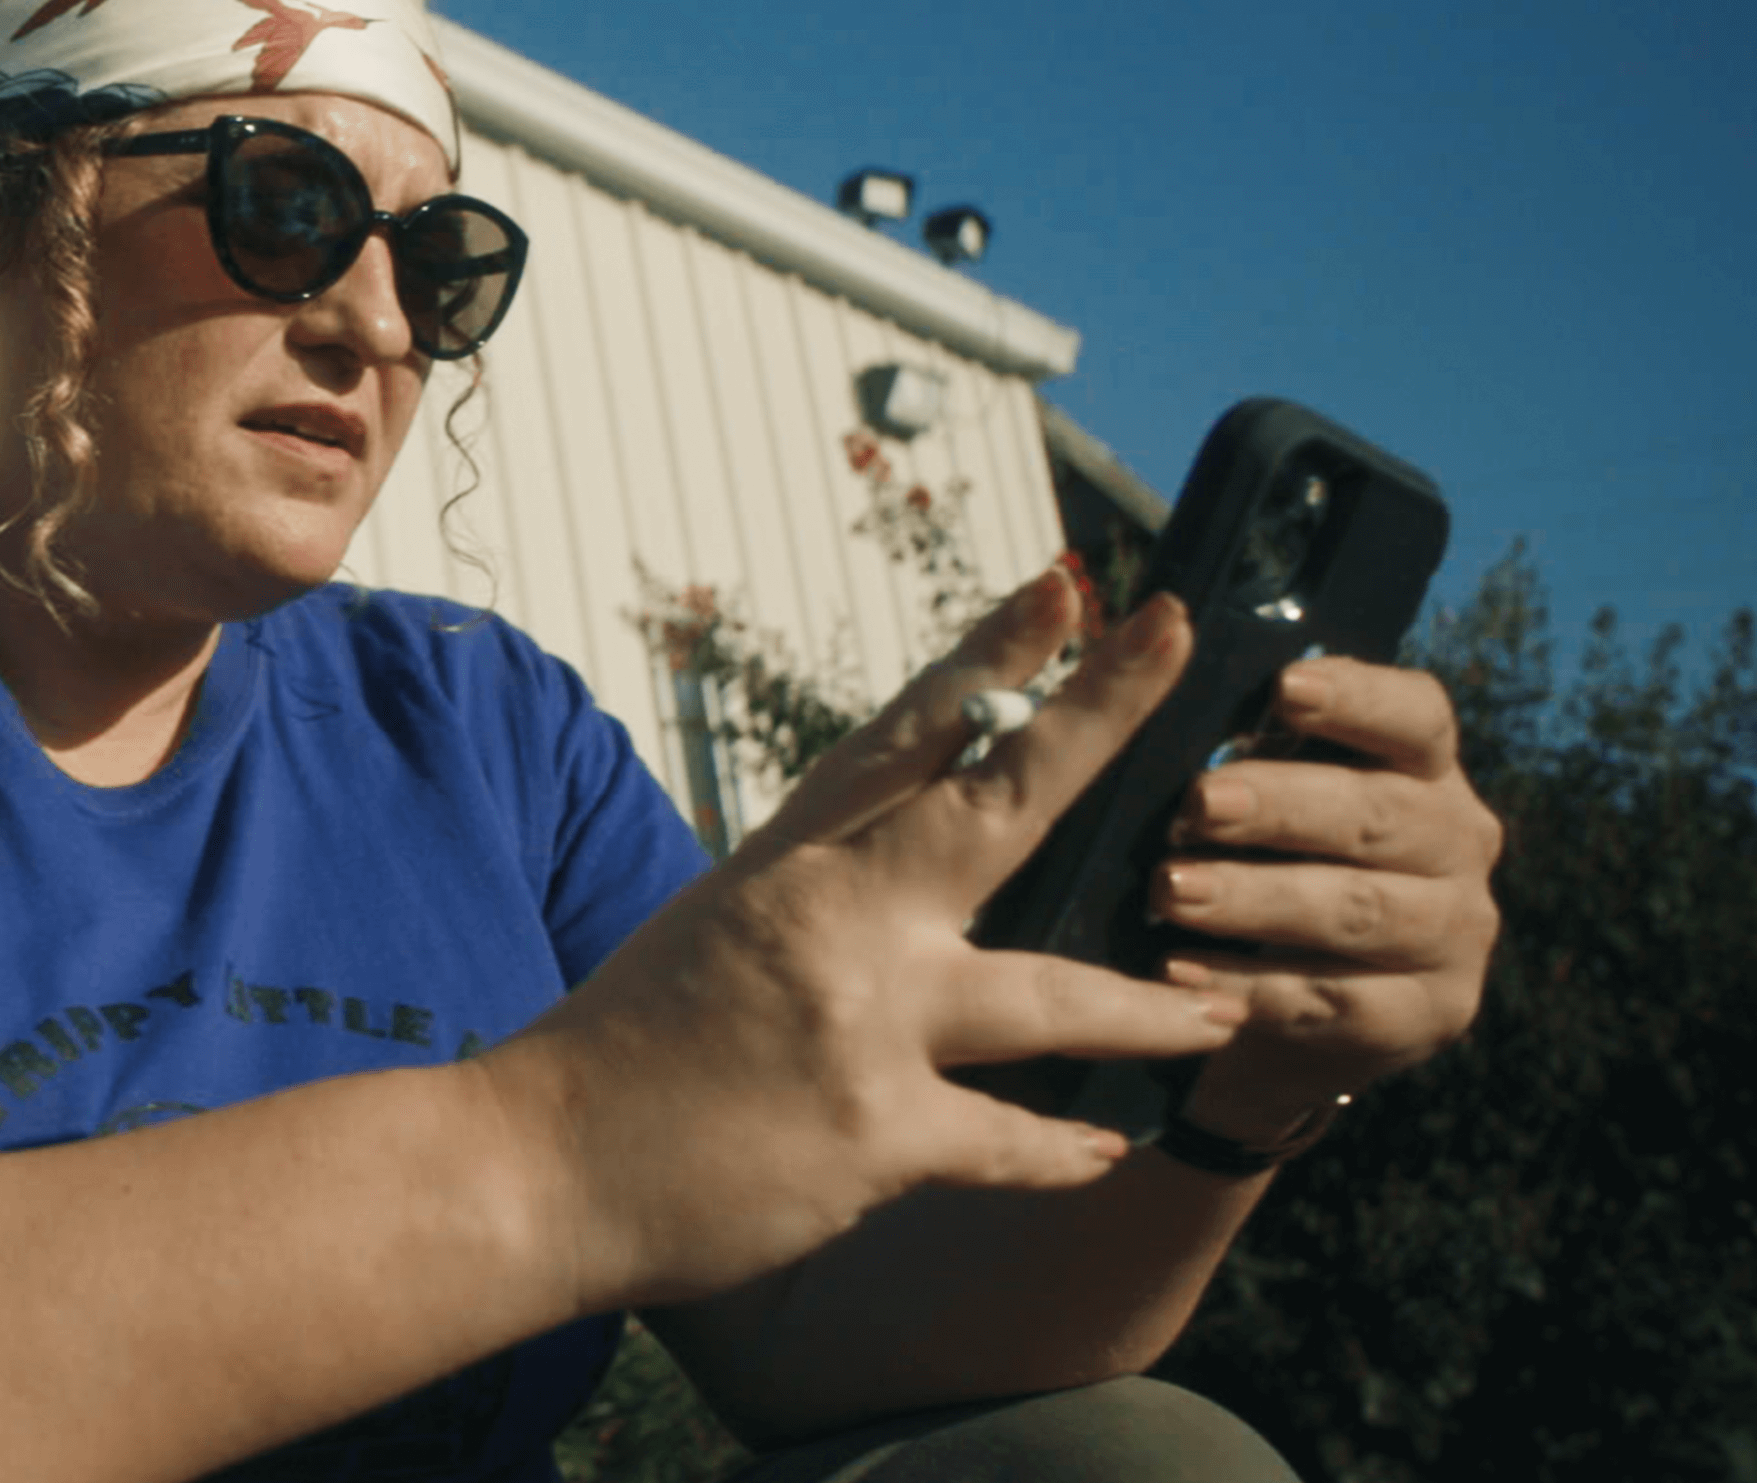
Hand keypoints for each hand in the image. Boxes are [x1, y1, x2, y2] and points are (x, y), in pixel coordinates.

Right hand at [479, 572, 1244, 1317]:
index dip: (993, 655)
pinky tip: (1108, 1146)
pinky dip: (1063, 1150)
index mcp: (785, 863)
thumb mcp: (714, 934)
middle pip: (997, 803)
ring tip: (1225, 1010)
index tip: (1068, 587)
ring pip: (1053, 995)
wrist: (531, 1170)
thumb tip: (916, 880)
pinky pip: (1011, 1139)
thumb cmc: (621, 1057)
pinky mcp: (875, 1134)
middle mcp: (831, 921)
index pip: (905, 736)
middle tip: (1176, 641)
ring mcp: (859, 1023)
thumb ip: (820, 901)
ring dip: (1154, 1010)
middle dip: (1098, 717)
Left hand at [1153, 655, 1503, 1137]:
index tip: (1284, 688)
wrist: (1285, 1004)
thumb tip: (1155, 680)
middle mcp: (1458, 842)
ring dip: (1258, 899)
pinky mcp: (1432, 1014)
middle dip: (1282, 807)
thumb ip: (1240, 747)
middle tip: (1200, 802)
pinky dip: (1247, 985)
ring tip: (1172, 889)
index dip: (1358, 699)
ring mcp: (1455, 933)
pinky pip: (1333, 998)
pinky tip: (1179, 972)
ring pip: (1356, 910)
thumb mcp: (1265, 800)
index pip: (1416, 717)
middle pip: (1377, 814)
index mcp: (1425, 766)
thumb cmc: (1262, 862)